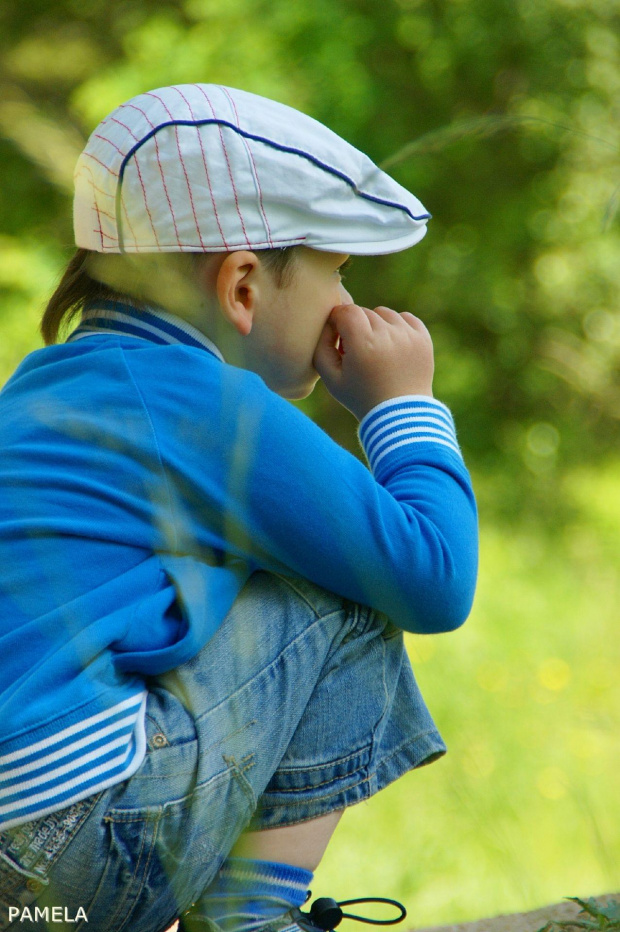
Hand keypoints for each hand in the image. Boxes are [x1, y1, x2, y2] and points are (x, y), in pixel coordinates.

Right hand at [313, 303, 433, 420]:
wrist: (400, 414)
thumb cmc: (361, 398)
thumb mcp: (331, 379)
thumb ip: (322, 346)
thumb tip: (330, 323)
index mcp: (363, 344)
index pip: (346, 311)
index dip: (338, 321)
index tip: (339, 337)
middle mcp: (388, 335)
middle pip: (364, 312)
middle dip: (356, 327)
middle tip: (357, 351)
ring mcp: (408, 335)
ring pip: (384, 313)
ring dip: (376, 326)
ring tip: (375, 349)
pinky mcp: (423, 338)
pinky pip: (405, 318)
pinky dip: (396, 327)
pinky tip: (392, 347)